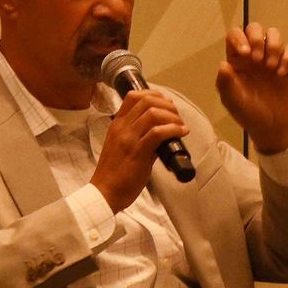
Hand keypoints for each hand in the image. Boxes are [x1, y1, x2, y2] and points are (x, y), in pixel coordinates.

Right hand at [90, 89, 187, 212]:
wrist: (105, 192)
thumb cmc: (114, 173)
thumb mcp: (122, 147)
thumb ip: (139, 137)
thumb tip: (161, 133)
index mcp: (117, 125)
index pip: (133, 96)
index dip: (154, 95)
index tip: (167, 103)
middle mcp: (122, 128)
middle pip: (146, 101)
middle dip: (167, 105)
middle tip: (177, 116)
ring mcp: (129, 139)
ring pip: (153, 114)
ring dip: (172, 117)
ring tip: (181, 126)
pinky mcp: (138, 152)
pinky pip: (158, 133)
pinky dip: (174, 129)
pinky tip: (181, 133)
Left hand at [215, 22, 287, 152]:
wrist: (272, 127)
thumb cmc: (249, 113)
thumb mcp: (233, 101)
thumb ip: (225, 83)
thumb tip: (223, 64)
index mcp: (237, 60)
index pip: (235, 35)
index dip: (239, 38)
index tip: (245, 54)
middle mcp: (254, 55)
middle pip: (255, 28)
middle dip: (257, 38)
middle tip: (258, 59)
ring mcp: (272, 59)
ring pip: (274, 35)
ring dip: (273, 46)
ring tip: (270, 67)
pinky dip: (287, 58)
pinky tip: (282, 74)